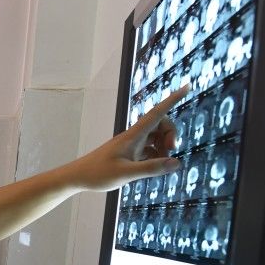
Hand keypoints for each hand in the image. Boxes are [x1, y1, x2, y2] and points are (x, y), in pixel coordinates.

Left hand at [68, 85, 188, 191]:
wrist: (78, 177)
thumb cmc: (98, 174)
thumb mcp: (127, 174)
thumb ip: (152, 168)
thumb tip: (176, 163)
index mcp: (133, 136)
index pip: (157, 113)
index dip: (172, 100)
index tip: (187, 87)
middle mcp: (133, 136)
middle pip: (160, 124)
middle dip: (171, 134)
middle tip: (170, 150)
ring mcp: (131, 145)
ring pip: (156, 137)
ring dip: (164, 147)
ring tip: (161, 163)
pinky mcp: (129, 153)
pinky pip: (149, 149)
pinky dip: (156, 156)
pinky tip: (153, 167)